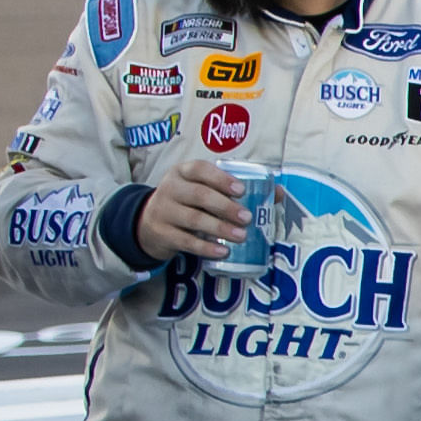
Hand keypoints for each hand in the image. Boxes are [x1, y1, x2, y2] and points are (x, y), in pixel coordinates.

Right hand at [128, 149, 248, 262]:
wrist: (148, 223)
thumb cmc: (185, 203)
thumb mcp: (198, 189)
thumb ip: (228, 190)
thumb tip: (272, 194)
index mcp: (182, 172)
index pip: (200, 169)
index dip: (221, 179)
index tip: (241, 191)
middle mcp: (171, 188)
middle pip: (199, 195)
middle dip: (225, 206)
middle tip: (247, 218)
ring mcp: (164, 211)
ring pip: (194, 219)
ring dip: (220, 228)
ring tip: (241, 236)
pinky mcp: (162, 233)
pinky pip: (186, 241)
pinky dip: (206, 247)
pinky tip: (223, 251)